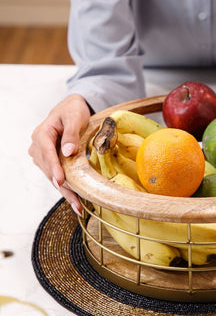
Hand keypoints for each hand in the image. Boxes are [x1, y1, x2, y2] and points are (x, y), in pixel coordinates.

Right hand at [29, 94, 90, 214]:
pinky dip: (65, 187)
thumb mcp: (75, 117)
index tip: (61, 181)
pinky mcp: (49, 160)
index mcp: (42, 133)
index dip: (54, 168)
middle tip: (76, 203)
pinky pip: (56, 175)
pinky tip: (74, 200)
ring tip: (78, 206)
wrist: (72, 108)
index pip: (47, 153)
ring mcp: (42, 154)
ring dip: (64, 191)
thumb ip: (71, 134)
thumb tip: (67, 152)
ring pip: (52, 175)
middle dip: (62, 187)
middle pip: (49, 169)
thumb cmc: (74, 110)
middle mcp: (38, 145)